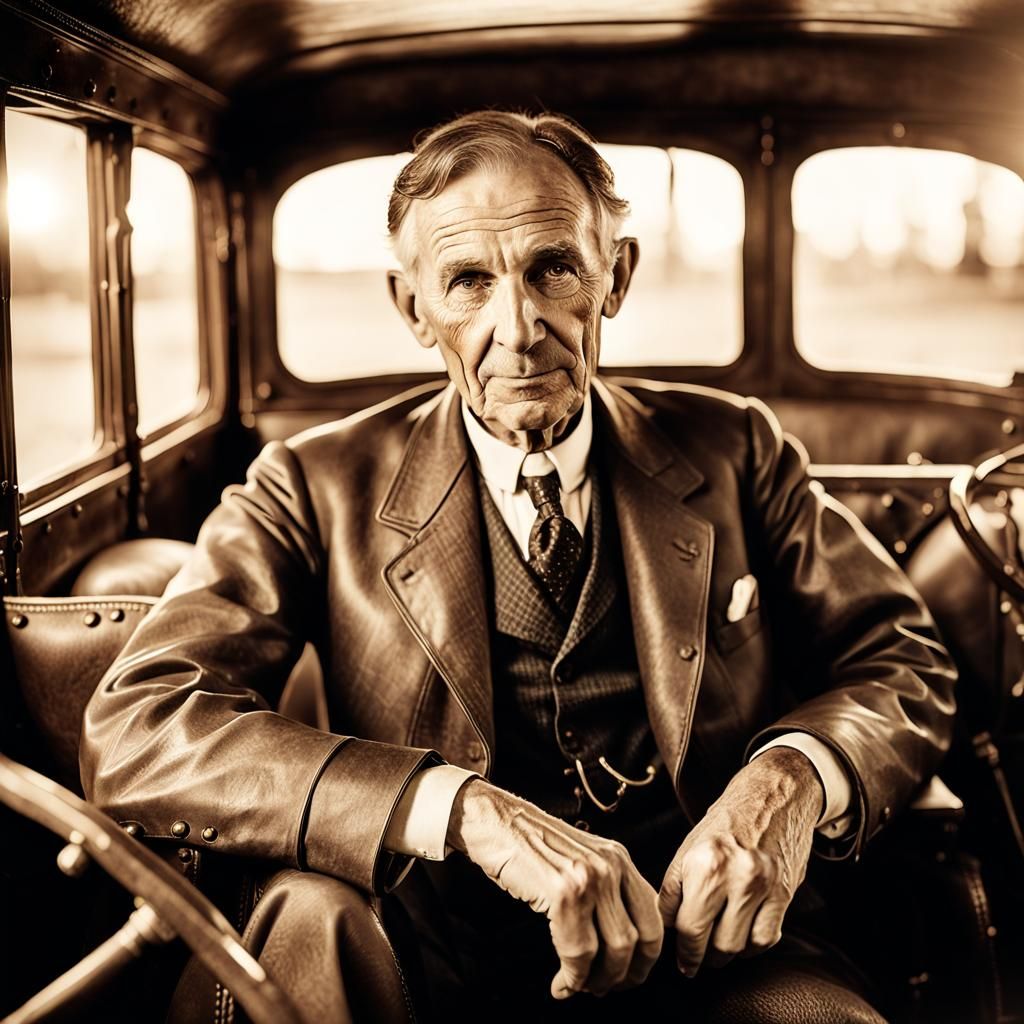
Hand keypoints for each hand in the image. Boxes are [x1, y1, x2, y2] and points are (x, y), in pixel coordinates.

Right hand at [447, 778, 662, 998]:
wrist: (493, 820)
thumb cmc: (529, 846)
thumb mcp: (579, 861)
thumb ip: (603, 895)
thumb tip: (616, 953)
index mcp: (619, 858)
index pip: (653, 919)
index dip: (645, 959)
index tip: (628, 977)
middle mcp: (611, 865)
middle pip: (639, 940)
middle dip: (623, 976)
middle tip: (602, 988)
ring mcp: (589, 877)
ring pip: (614, 950)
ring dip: (596, 981)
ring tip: (578, 986)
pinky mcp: (563, 891)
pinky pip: (579, 950)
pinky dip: (572, 976)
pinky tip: (562, 982)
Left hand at [657, 747, 821, 975]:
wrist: (774, 794)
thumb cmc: (727, 820)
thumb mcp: (689, 845)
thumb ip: (675, 886)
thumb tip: (666, 927)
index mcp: (701, 861)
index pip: (685, 926)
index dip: (681, 949)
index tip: (682, 960)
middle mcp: (731, 874)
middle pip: (711, 943)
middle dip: (700, 957)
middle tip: (695, 960)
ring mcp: (760, 885)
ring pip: (738, 947)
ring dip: (726, 955)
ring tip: (718, 949)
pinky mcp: (784, 892)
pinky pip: (766, 939)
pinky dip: (753, 945)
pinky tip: (744, 934)